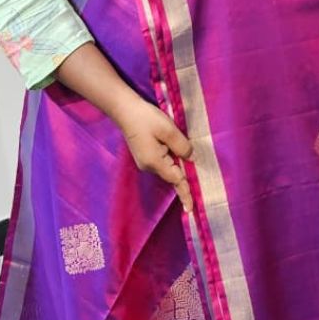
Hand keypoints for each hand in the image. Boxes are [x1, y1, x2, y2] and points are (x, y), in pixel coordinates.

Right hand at [114, 94, 193, 211]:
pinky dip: (171, 156)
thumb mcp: (168, 130)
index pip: (176, 181)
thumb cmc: (145, 118)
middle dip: (184, 170)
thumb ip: (182, 146)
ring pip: (168, 166)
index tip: (191, 209)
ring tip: (178, 144)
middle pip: (173, 173)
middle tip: (194, 159)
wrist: (124, 109)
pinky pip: (163, 160)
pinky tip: (171, 142)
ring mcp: (145, 161)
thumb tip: (191, 158)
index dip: (186, 193)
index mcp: (155, 162)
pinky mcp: (145, 155)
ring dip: (177, 159)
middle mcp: (149, 166)